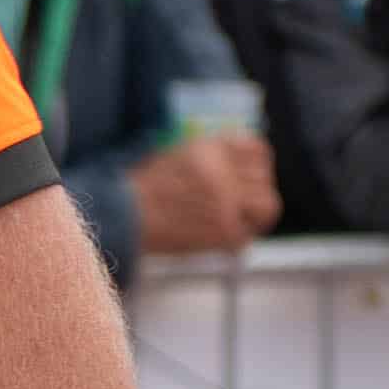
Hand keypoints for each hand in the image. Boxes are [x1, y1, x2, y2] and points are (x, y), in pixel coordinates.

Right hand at [125, 127, 277, 259]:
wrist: (121, 218)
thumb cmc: (145, 190)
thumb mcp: (179, 156)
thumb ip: (212, 158)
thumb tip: (242, 167)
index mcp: (211, 147)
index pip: (259, 151)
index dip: (258, 168)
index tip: (250, 180)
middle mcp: (222, 170)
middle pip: (265, 180)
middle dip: (255, 195)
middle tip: (242, 208)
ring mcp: (225, 199)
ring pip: (267, 206)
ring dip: (255, 218)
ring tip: (235, 224)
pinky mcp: (222, 229)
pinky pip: (246, 236)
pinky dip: (234, 241)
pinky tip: (215, 239)